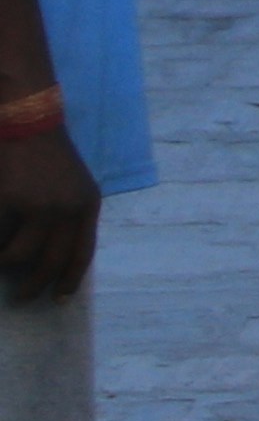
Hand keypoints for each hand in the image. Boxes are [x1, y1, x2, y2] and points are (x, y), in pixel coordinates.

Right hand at [0, 116, 93, 304]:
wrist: (29, 121)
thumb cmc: (48, 155)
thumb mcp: (72, 186)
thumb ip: (68, 217)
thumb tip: (52, 261)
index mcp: (87, 205)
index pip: (82, 253)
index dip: (70, 280)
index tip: (59, 300)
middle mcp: (68, 209)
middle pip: (51, 262)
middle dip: (34, 286)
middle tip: (21, 297)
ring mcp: (38, 206)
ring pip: (19, 256)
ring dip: (6, 263)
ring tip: (2, 261)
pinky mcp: (10, 201)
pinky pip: (0, 237)